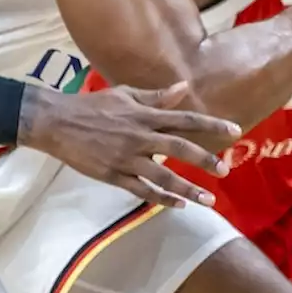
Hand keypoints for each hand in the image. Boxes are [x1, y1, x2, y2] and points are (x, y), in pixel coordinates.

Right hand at [18, 83, 241, 208]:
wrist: (57, 122)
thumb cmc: (92, 106)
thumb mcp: (125, 94)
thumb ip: (156, 96)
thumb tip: (183, 87)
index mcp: (143, 115)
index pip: (184, 119)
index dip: (211, 124)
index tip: (234, 130)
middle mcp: (139, 137)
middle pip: (179, 148)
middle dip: (204, 160)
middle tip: (225, 169)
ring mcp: (126, 158)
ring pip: (163, 176)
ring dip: (187, 188)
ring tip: (208, 200)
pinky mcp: (113, 175)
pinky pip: (141, 190)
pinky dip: (160, 199)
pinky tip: (177, 205)